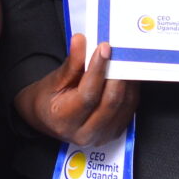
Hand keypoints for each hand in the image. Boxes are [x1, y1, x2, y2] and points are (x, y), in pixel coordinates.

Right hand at [12, 33, 138, 147]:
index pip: (88, 94)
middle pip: (110, 102)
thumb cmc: (49, 100)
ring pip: (124, 105)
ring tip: (123, 60)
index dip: (98, 70)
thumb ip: (72, 63)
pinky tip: (125, 76)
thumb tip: (81, 41)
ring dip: (127, 81)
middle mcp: (85, 134)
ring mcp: (102, 136)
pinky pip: (129, 109)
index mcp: (64, 120)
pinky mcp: (114, 132)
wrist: (49, 119)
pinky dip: (130, 90)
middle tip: (119, 53)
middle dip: (117, 74)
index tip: (104, 49)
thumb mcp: (54, 80)